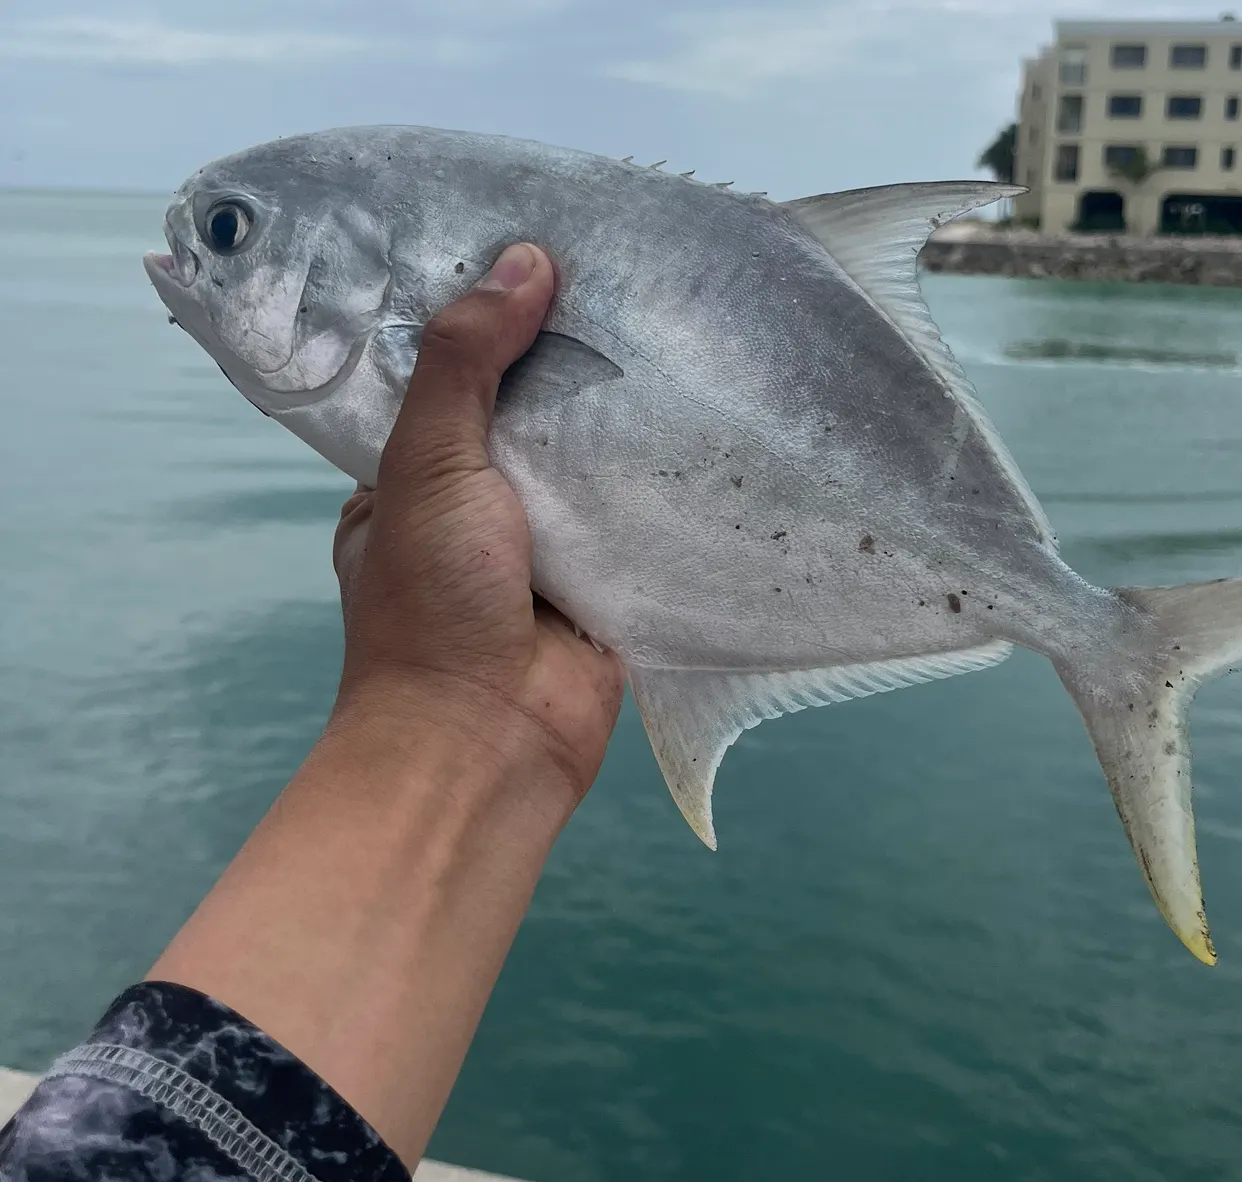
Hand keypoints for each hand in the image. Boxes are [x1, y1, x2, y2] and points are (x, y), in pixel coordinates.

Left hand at [330, 242, 622, 809]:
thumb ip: (466, 365)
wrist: (490, 740)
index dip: (490, 324)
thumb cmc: (433, 603)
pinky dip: (662, 489)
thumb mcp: (427, 465)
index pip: (452, 383)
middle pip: (530, 422)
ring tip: (678, 332)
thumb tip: (525, 259)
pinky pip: (638, 525)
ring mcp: (547, 556)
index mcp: (412, 484)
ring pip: (590, 471)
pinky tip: (704, 422)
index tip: (541, 255)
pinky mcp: (608, 590)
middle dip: (570, 369)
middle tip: (630, 283)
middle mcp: (478, 516)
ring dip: (622, 426)